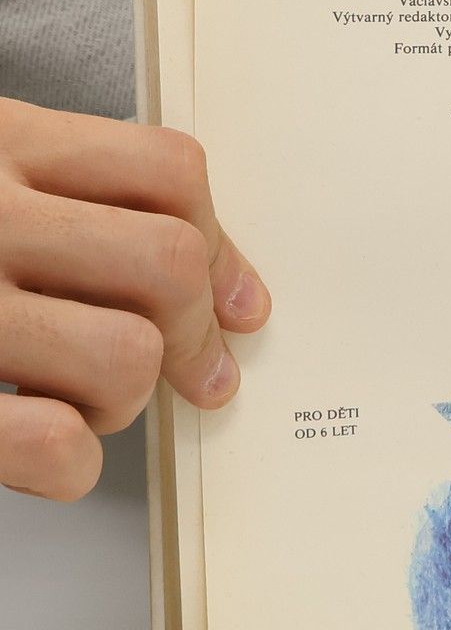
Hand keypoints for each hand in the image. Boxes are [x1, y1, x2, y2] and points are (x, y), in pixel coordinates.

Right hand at [0, 99, 270, 499]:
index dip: (223, 248)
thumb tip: (237, 300)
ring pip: (124, 356)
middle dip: (192, 332)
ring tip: (76, 398)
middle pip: (166, 264)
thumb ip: (84, 200)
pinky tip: (35, 442)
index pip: (169, 171)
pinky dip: (67, 459)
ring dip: (123, 397)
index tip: (233, 307)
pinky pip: (53, 444)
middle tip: (182, 372)